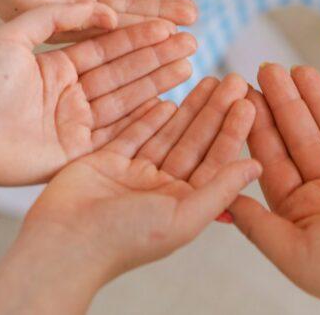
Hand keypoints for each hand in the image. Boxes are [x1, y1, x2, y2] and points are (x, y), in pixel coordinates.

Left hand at [0, 3, 196, 187]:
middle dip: (157, 57)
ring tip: (188, 66)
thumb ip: (57, 15)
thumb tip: (106, 10)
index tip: (169, 23)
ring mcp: (76, 124)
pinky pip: (117, 134)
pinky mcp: (77, 153)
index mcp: (59, 67)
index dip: (138, 36)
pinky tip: (169, 103)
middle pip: (124, 72)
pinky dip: (143, 119)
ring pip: (126, 99)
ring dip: (158, 83)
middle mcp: (72, 95)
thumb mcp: (16, 34)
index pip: (107, 48)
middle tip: (191, 42)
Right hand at [0, 84, 260, 313]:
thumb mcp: (182, 216)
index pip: (215, 161)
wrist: (63, 243)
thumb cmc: (124, 239)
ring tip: (208, 77)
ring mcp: (133, 175)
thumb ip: (220, 189)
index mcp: (183, 205)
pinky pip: (133, 133)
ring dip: (188, 108)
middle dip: (214, 111)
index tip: (248, 102)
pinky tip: (168, 97)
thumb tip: (256, 166)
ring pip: (168, 134)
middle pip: (195, 142)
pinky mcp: (106, 162)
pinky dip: (150, 116)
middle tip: (234, 80)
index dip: (233, 131)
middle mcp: (161, 190)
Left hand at [228, 64, 319, 314]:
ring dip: (315, 100)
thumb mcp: (297, 253)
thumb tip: (221, 201)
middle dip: (284, 104)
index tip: (243, 95)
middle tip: (267, 68)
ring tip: (298, 68)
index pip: (273, 161)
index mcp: (300, 214)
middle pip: (299, 139)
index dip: (258, 127)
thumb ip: (259, 224)